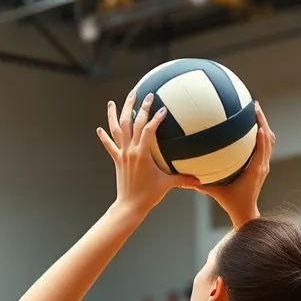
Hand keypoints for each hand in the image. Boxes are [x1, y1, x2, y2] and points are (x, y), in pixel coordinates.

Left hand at [97, 92, 198, 214]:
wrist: (129, 206)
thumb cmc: (149, 195)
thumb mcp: (168, 184)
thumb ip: (184, 178)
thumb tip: (200, 179)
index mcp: (142, 155)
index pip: (148, 130)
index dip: (155, 118)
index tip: (163, 108)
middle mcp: (130, 151)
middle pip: (132, 123)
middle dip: (138, 107)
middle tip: (146, 95)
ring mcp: (122, 155)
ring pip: (116, 130)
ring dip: (115, 114)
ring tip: (113, 102)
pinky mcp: (117, 160)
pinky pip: (109, 146)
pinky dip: (104, 137)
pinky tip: (99, 128)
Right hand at [190, 103, 275, 228]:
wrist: (245, 212)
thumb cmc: (232, 203)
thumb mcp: (215, 193)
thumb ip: (200, 185)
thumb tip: (182, 180)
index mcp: (255, 169)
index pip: (262, 146)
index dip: (260, 131)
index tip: (255, 116)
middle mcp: (262, 165)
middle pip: (268, 138)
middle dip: (263, 120)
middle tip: (255, 105)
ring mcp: (263, 165)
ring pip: (269, 141)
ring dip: (264, 125)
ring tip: (255, 110)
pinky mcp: (261, 166)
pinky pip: (264, 146)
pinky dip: (261, 135)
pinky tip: (251, 126)